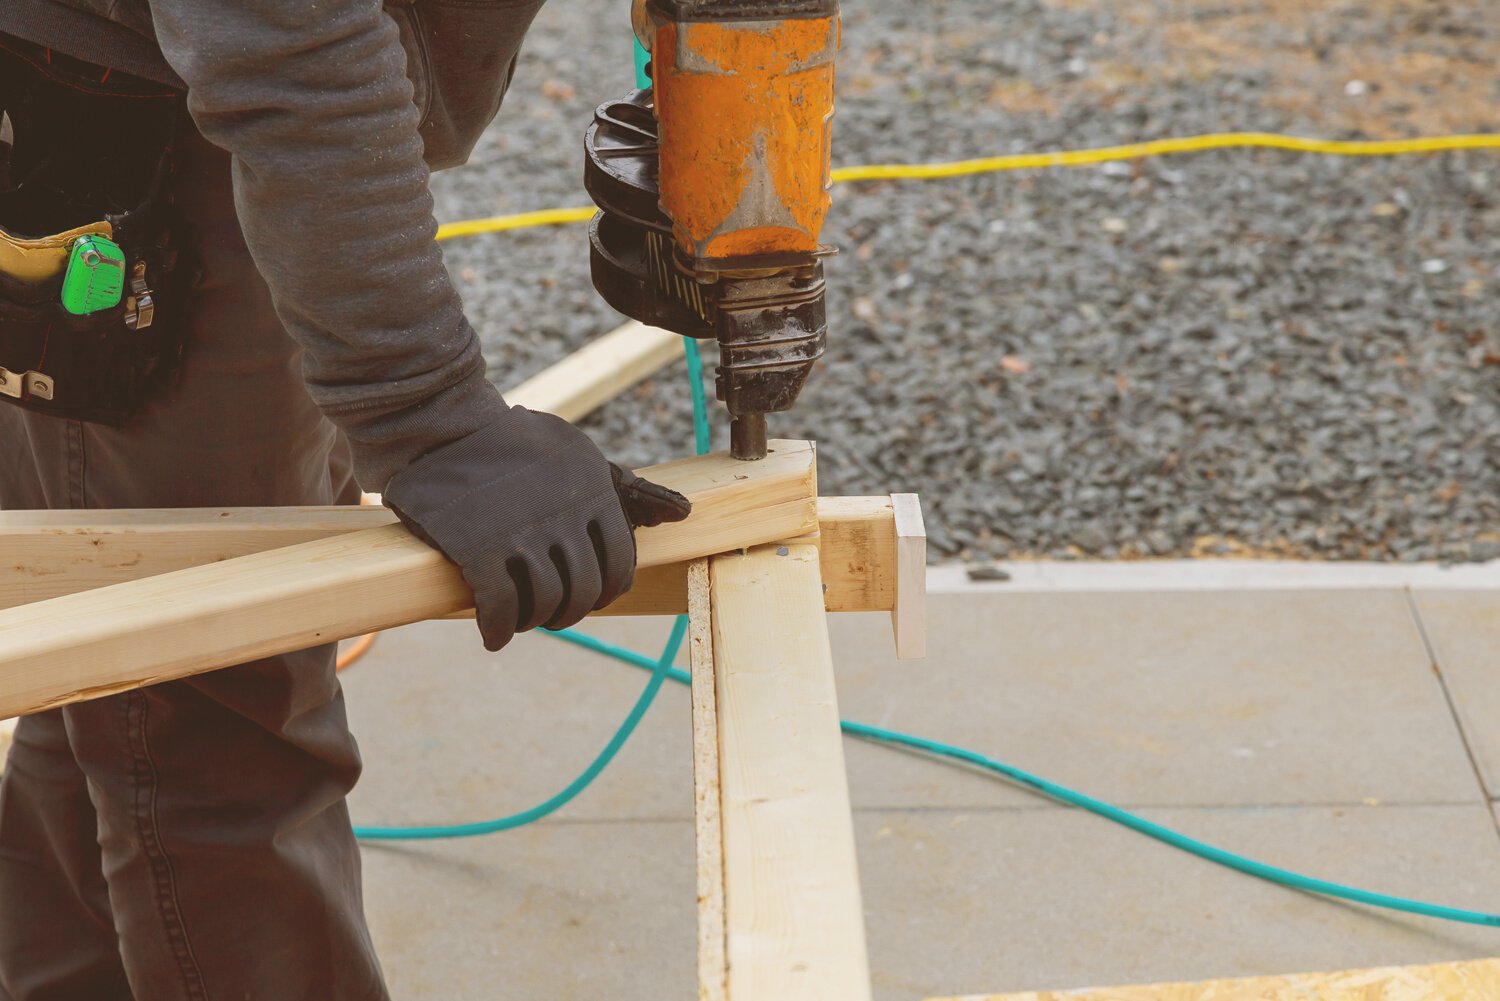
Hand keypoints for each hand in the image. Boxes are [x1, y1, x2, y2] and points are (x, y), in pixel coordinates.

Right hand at [384, 406, 690, 650]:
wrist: (443, 428)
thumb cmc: (516, 446)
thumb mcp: (580, 457)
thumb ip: (629, 491)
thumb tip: (683, 514)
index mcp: (595, 493)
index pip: (619, 567)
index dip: (602, 593)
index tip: (583, 597)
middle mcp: (565, 514)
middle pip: (583, 592)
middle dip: (567, 612)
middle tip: (547, 613)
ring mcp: (522, 531)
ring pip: (546, 603)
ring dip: (533, 621)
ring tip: (519, 618)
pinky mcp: (478, 547)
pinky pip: (500, 608)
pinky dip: (498, 630)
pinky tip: (493, 635)